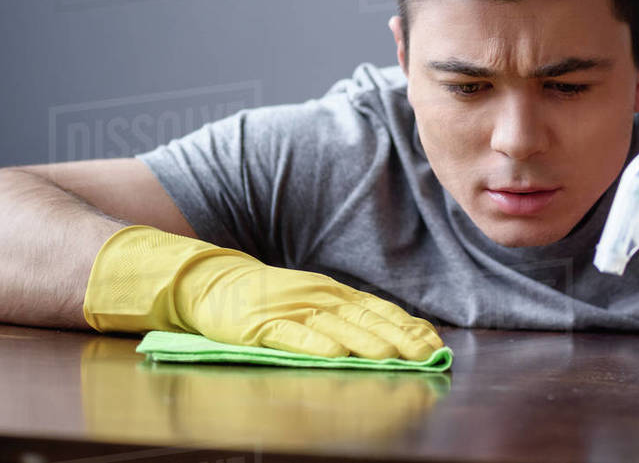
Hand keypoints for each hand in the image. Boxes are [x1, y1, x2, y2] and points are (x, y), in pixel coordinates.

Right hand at [83, 225, 443, 359]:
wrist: (206, 280)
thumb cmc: (258, 296)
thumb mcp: (306, 300)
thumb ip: (339, 316)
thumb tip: (380, 335)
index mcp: (329, 292)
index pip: (377, 309)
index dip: (407, 326)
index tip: (433, 343)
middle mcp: (315, 297)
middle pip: (365, 320)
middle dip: (400, 339)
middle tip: (428, 356)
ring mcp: (288, 309)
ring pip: (336, 329)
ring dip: (367, 344)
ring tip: (395, 358)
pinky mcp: (259, 324)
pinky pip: (290, 337)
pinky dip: (314, 347)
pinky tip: (335, 357)